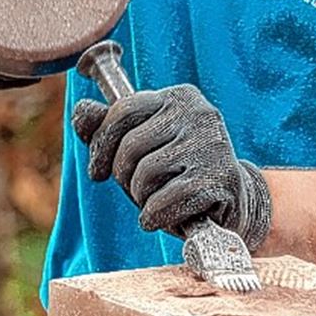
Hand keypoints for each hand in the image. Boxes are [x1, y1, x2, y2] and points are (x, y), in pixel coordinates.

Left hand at [72, 84, 271, 249]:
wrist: (234, 201)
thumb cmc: (179, 171)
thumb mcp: (144, 145)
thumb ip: (110, 128)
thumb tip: (81, 110)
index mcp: (178, 97)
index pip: (122, 111)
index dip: (101, 146)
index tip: (98, 172)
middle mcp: (198, 112)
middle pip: (129, 149)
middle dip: (125, 179)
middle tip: (142, 190)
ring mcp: (211, 144)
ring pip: (143, 177)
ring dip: (143, 201)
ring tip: (162, 200)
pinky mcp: (219, 178)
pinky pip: (161, 203)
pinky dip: (156, 218)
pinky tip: (172, 216)